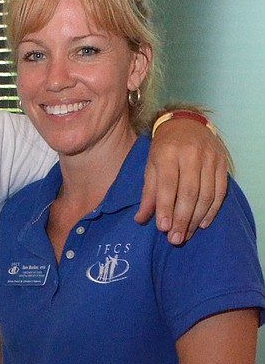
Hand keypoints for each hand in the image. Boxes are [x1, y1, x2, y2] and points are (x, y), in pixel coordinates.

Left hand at [136, 119, 227, 244]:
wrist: (187, 124)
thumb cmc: (164, 149)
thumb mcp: (151, 167)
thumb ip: (148, 194)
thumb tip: (140, 219)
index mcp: (169, 153)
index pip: (168, 184)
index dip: (166, 207)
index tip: (163, 228)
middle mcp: (191, 154)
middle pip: (189, 192)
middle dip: (182, 219)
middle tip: (175, 239)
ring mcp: (210, 157)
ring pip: (206, 194)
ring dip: (196, 219)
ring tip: (186, 235)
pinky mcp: (223, 163)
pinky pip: (220, 191)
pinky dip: (212, 210)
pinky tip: (203, 223)